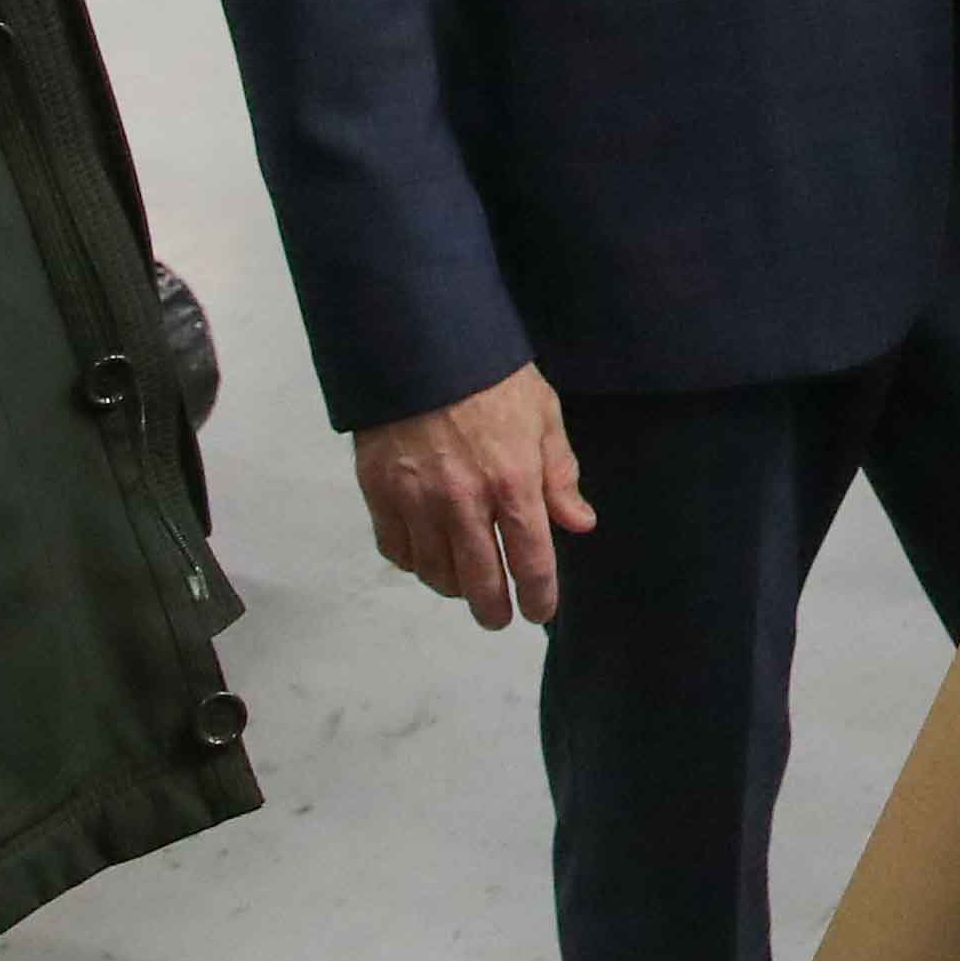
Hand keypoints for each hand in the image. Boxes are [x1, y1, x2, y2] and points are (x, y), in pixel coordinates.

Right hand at [353, 363, 596, 629]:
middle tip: (499, 615)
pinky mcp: (380, 493)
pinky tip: (428, 555)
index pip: (531, 562)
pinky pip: (397, 551)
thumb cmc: (491, 377)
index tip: (540, 611)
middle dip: (493, 610)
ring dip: (454, 587)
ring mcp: (417, 500)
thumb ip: (560, 475)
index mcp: (513, 481)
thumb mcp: (543, 416)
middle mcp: (464, 500)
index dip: (539, 597)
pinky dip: (414, 562)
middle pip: (479, 583)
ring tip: (465, 583)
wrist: (420, 345)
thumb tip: (579, 524)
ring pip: (435, 573)